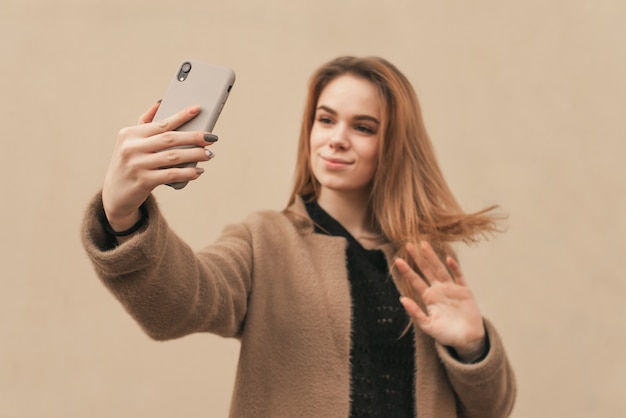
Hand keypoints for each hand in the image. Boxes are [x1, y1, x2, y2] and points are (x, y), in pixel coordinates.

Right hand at [102, 102, 216, 230]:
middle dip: (194, 137)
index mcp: (130, 134)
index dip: (181, 116)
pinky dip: (188, 172)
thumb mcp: (130, 143)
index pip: (161, 123)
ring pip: (173, 156)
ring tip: (209, 154)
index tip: (197, 109)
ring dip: (195, 154)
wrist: (115, 195)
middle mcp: (131, 148)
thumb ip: (144, 124)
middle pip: (170, 139)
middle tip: (211, 138)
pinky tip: (198, 171)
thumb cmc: (128, 164)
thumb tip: (159, 103)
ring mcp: (137, 165)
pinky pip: (171, 174)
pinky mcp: (143, 181)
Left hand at [394, 241, 485, 361]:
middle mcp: (439, 290)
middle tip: (408, 244)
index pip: (415, 281)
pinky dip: (454, 268)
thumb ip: (415, 313)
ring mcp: (452, 288)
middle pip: (426, 270)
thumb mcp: (427, 325)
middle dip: (418, 258)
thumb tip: (401, 299)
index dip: (407, 271)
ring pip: (440, 269)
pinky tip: (448, 259)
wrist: (466, 340)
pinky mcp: (465, 291)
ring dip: (432, 257)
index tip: (398, 260)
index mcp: (428, 298)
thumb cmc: (446, 334)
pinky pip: (459, 276)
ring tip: (424, 245)